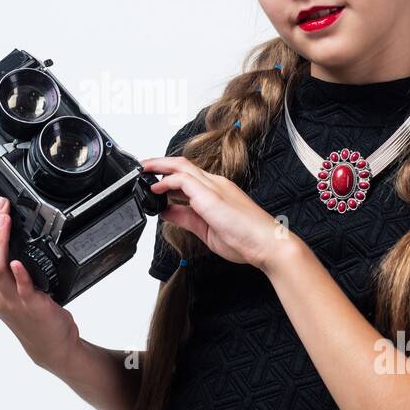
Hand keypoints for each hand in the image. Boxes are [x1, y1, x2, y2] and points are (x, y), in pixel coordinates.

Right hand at [0, 196, 79, 372]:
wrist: (50, 345)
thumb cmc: (28, 316)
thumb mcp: (5, 292)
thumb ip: (0, 269)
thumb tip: (0, 236)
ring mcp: (12, 301)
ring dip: (1, 242)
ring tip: (5, 221)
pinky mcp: (33, 305)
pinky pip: (24, 287)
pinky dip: (20, 273)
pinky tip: (18, 261)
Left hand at [140, 156, 290, 270]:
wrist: (268, 244)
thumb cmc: (246, 239)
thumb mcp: (205, 229)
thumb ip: (185, 218)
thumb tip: (167, 212)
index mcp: (217, 191)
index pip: (188, 176)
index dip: (168, 176)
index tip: (153, 182)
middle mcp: (215, 184)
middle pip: (182, 165)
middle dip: (159, 165)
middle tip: (142, 168)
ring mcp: (213, 187)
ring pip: (181, 166)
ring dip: (159, 167)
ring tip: (143, 171)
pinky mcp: (210, 195)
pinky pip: (183, 180)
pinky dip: (166, 182)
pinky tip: (155, 189)